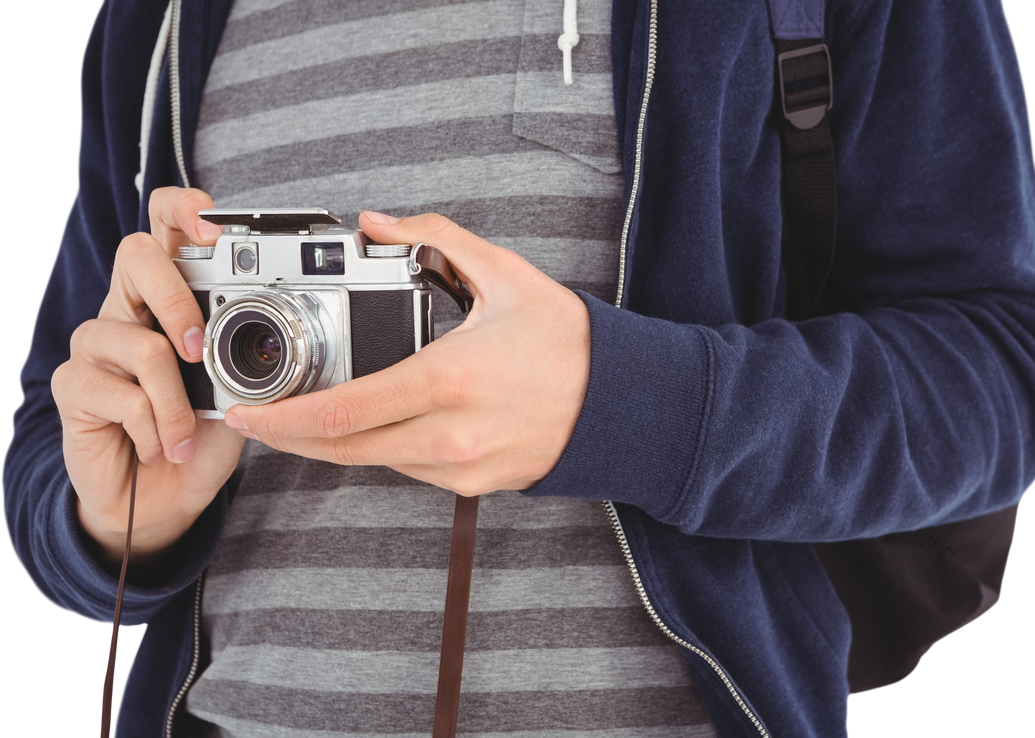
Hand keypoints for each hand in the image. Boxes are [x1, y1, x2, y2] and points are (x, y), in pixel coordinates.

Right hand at [52, 187, 245, 567]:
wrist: (165, 498)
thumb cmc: (204, 434)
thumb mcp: (243, 390)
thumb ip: (254, 353)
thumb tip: (285, 333)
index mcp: (171, 295)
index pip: (165, 224)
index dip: (183, 209)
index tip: (216, 228)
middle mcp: (129, 306)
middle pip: (135, 254)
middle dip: (177, 299)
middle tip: (200, 350)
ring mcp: (96, 344)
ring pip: (143, 346)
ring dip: (177, 404)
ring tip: (186, 436)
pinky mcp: (73, 385)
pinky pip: (123, 396)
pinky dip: (156, 430)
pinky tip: (161, 446)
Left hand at [225, 212, 590, 495]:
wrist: (625, 402)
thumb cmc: (570, 341)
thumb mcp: (505, 274)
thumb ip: (435, 240)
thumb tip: (378, 223)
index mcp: (448, 379)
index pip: (343, 410)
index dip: (283, 419)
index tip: (247, 414)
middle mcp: (449, 434)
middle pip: (342, 448)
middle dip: (288, 438)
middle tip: (253, 422)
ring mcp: (461, 466)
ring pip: (373, 461)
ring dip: (332, 442)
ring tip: (304, 416)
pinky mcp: (474, 484)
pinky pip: (409, 469)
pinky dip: (379, 448)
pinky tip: (371, 424)